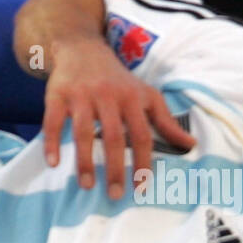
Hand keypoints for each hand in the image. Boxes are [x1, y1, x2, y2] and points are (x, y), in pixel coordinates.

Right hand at [41, 38, 195, 198]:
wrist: (82, 48)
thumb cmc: (118, 79)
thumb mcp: (146, 95)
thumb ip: (166, 121)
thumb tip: (191, 145)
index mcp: (132, 98)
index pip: (142, 135)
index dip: (143, 162)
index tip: (140, 188)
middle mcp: (108, 96)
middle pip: (114, 137)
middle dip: (115, 168)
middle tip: (114, 195)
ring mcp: (81, 95)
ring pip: (83, 131)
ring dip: (85, 160)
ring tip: (87, 186)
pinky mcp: (58, 94)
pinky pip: (53, 121)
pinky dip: (52, 142)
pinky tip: (54, 163)